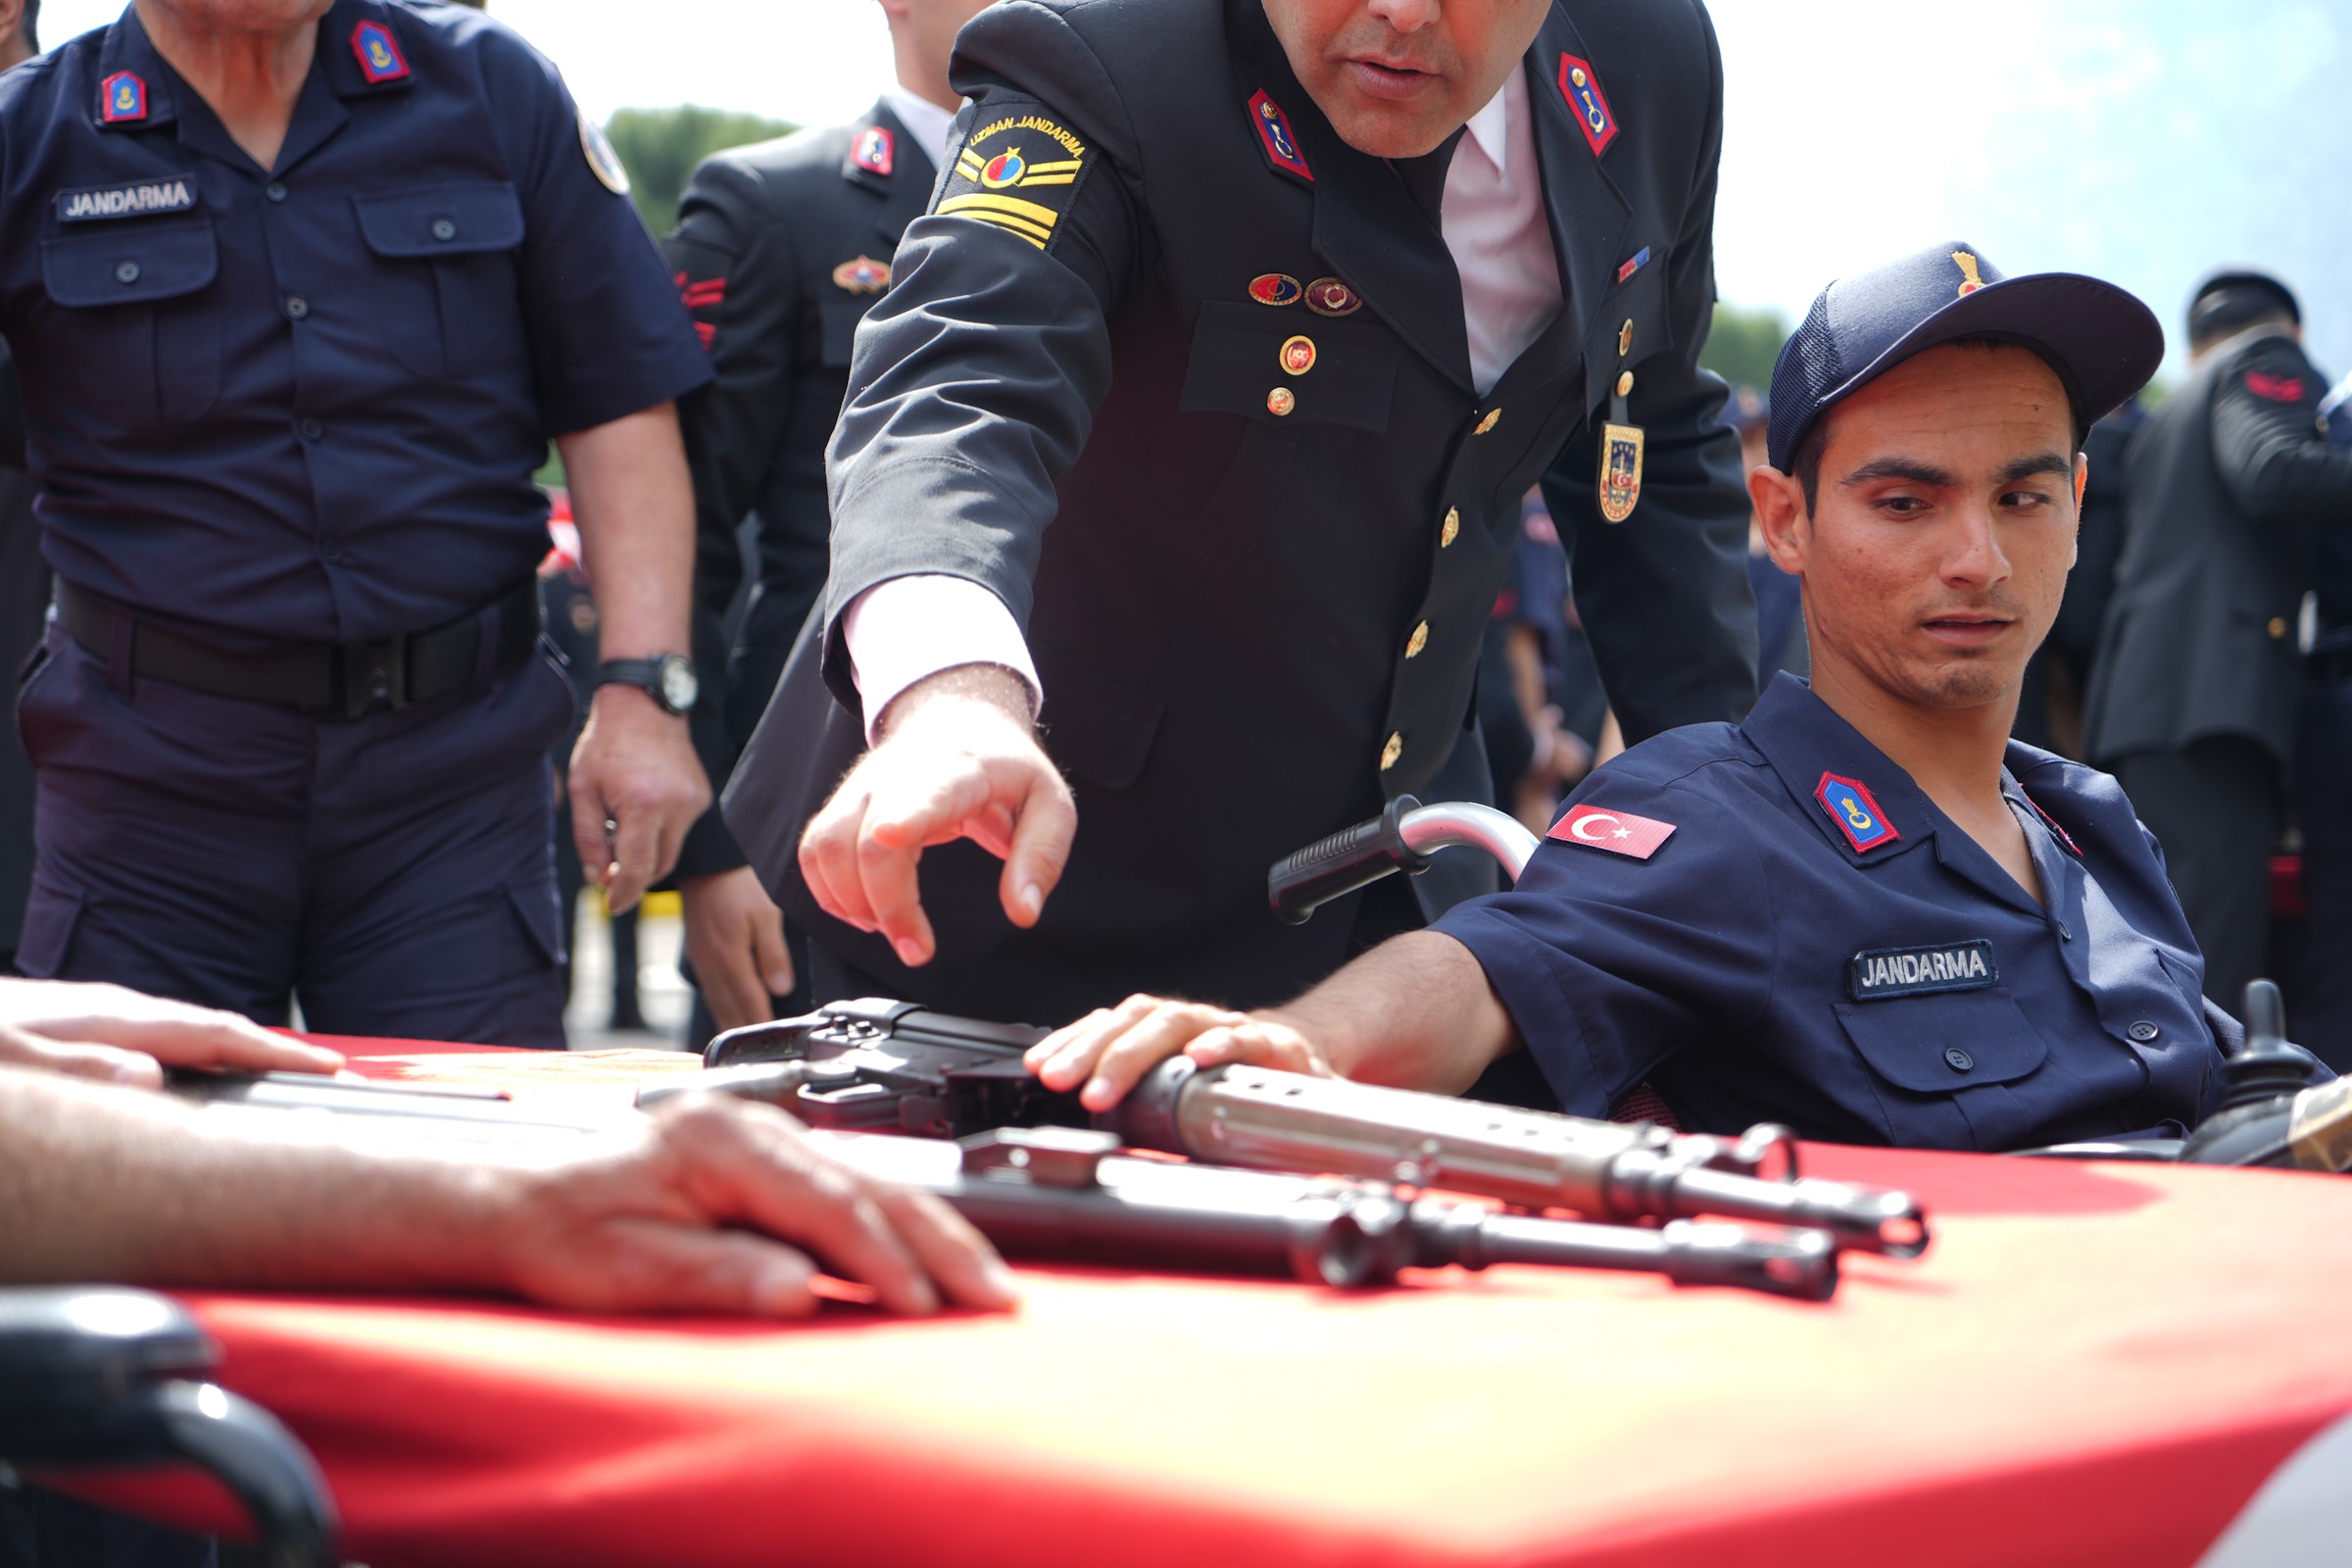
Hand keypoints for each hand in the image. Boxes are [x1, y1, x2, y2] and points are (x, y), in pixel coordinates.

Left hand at [0, 978, 343, 1088]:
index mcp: (104, 1019)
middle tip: (321, 1075)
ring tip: (266, 1074)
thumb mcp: (6, 1070)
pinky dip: (188, 1056)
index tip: (331, 1071)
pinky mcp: (62, 1025)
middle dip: (266, 1049)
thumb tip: (152, 1080)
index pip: (212, 1032)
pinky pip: (150, 1040)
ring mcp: (83, 1014)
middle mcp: (103, 1010)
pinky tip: (178, 1075)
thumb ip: (77, 1072)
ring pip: (177, 1033)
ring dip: (228, 1052)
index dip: (274, 1053)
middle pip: (206, 1027)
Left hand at [495, 1092, 1017, 1316]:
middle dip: (941, 1244)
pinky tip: (935, 1266)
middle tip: (996, 1296)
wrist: (518, 1202)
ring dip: (934, 1238)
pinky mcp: (774, 1164)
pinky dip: (901, 1232)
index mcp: (717, 1139)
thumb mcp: (623, 1267)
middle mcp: (753, 1127)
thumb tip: (802, 1290)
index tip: (922, 1305)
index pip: (823, 1201)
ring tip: (988, 1285)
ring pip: (874, 1184)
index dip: (880, 1257)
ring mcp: (768, 1139)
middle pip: (870, 1183)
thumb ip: (716, 1272)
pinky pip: (853, 1194)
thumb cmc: (560, 1231)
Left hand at [568, 684, 712, 913]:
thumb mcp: (583, 790)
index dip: (623, 894)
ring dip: (647, 854)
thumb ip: (589, 838)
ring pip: (671, 850)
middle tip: (608, 871)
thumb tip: (599, 878)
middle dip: (634, 876)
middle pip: (659, 866)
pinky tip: (642, 807)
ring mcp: (695, 802)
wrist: (645, 705)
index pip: (638, 869)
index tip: (611, 905)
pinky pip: (680, 830)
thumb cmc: (607, 744)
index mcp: (644, 805)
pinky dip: (660, 832)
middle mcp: (677, 807)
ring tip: (623, 830)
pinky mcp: (702, 797)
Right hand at [681, 867, 793, 1033]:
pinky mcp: (699, 957)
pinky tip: (730, 1014)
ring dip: (732, 1025)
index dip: (764, 1025)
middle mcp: (712, 967)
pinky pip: (711, 992)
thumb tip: (781, 991)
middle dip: (746, 1033)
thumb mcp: (766, 915)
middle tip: (761, 1055)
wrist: (705, 866)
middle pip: (730, 1012)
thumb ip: (774, 956)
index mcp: (731, 960)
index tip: (775, 1044)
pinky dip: (722, 1008)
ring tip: (745, 1045)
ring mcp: (702, 963)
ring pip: (718, 1005)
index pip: (751, 1004)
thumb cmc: (739, 887)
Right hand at [798, 665, 1074, 967]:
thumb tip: (1024, 913)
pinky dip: (830, 892)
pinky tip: (865, 914)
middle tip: (917, 950)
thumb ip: (1040, 857)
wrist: (956, 719)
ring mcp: (862, 788)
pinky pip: (814, 852)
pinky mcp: (843, 805)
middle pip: (866, 838)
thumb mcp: (1050, 804)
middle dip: (885, 903)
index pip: (922, 791)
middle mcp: (898, 775)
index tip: (890, 838)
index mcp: (957, 770)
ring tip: (893, 932)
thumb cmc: (1005, 768)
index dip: (902, 816)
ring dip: (851, 902)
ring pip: (828, 847)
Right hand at [1026, 993, 1332, 1111]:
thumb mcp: (1325, 1111)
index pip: (1243, 1034)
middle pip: (1170, 1023)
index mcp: (1269, 1045)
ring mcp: (1185, 1019)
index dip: (1220, 1043)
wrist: (1298, 1050)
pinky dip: (1076, 1039)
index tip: (1197, 1058)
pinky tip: (1045, 1059)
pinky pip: (1111, 1023)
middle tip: (1092, 1090)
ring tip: (1054, 1074)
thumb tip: (1334, 1163)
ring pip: (1133, 1017)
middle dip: (1126, 1055)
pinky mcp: (1154, 1025)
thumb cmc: (1302, 1082)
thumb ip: (1321, 1133)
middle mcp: (1220, 1024)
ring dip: (1089, 1044)